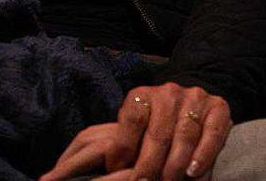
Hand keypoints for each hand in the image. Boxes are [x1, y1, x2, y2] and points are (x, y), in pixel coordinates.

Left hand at [41, 82, 231, 180]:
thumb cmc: (147, 132)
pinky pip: (213, 132)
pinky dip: (203, 154)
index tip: (117, 171)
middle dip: (149, 163)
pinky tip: (192, 173)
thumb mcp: (121, 135)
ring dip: (176, 162)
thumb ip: (90, 155)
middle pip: (158, 131)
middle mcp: (168, 93)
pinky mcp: (220, 109)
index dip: (123, 147)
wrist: (191, 106)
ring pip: (185, 133)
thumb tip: (45, 180)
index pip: (130, 118)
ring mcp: (195, 99)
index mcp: (141, 96)